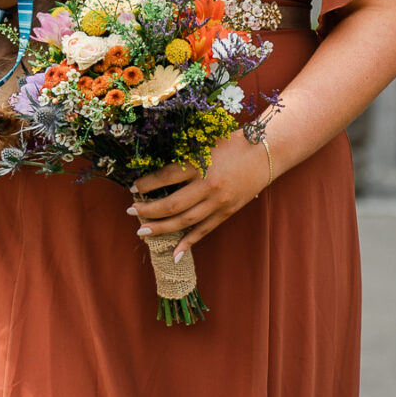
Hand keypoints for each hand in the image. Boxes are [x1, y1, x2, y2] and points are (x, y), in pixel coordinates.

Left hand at [128, 127, 272, 258]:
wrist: (264, 152)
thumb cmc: (232, 143)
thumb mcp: (204, 142)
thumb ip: (183, 156)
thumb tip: (156, 172)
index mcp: (199, 163)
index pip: (165, 178)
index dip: (145, 185)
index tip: (133, 188)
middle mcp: (207, 185)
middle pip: (171, 204)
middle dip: (147, 211)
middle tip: (130, 212)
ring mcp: (218, 202)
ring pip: (185, 221)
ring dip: (161, 228)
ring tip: (142, 231)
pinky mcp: (227, 212)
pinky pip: (204, 230)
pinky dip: (189, 242)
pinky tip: (174, 254)